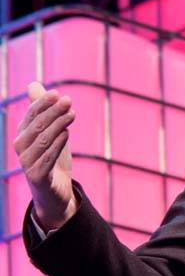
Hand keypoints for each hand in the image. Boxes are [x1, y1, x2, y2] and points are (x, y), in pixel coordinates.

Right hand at [13, 82, 77, 230]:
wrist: (55, 192)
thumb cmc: (51, 158)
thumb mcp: (50, 132)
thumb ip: (43, 110)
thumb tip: (34, 84)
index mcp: (23, 135)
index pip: (31, 115)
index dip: (42, 104)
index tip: (58, 93)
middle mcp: (21, 147)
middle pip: (37, 126)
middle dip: (53, 112)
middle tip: (69, 101)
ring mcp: (27, 163)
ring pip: (42, 140)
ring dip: (58, 125)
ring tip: (72, 114)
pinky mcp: (37, 177)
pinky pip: (46, 158)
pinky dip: (56, 145)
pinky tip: (66, 134)